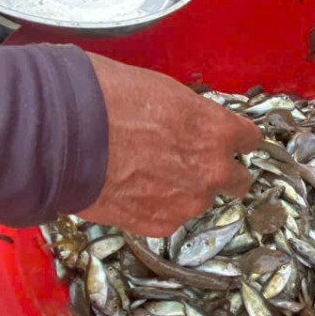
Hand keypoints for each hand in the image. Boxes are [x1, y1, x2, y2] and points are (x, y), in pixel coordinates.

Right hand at [78, 54, 262, 235]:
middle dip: (220, 173)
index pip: (249, 139)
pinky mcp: (161, 224)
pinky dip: (155, 207)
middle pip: (237, 180)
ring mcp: (188, 202)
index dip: (235, 139)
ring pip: (199, 200)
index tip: (227, 140)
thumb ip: (188, 115)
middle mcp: (213, 171)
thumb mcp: (162, 91)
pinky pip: (169, 217)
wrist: (64, 135)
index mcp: (218, 130)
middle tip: (193, 164)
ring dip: (183, 191)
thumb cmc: (108, 100)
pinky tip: (131, 190)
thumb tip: (186, 124)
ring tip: (147, 176)